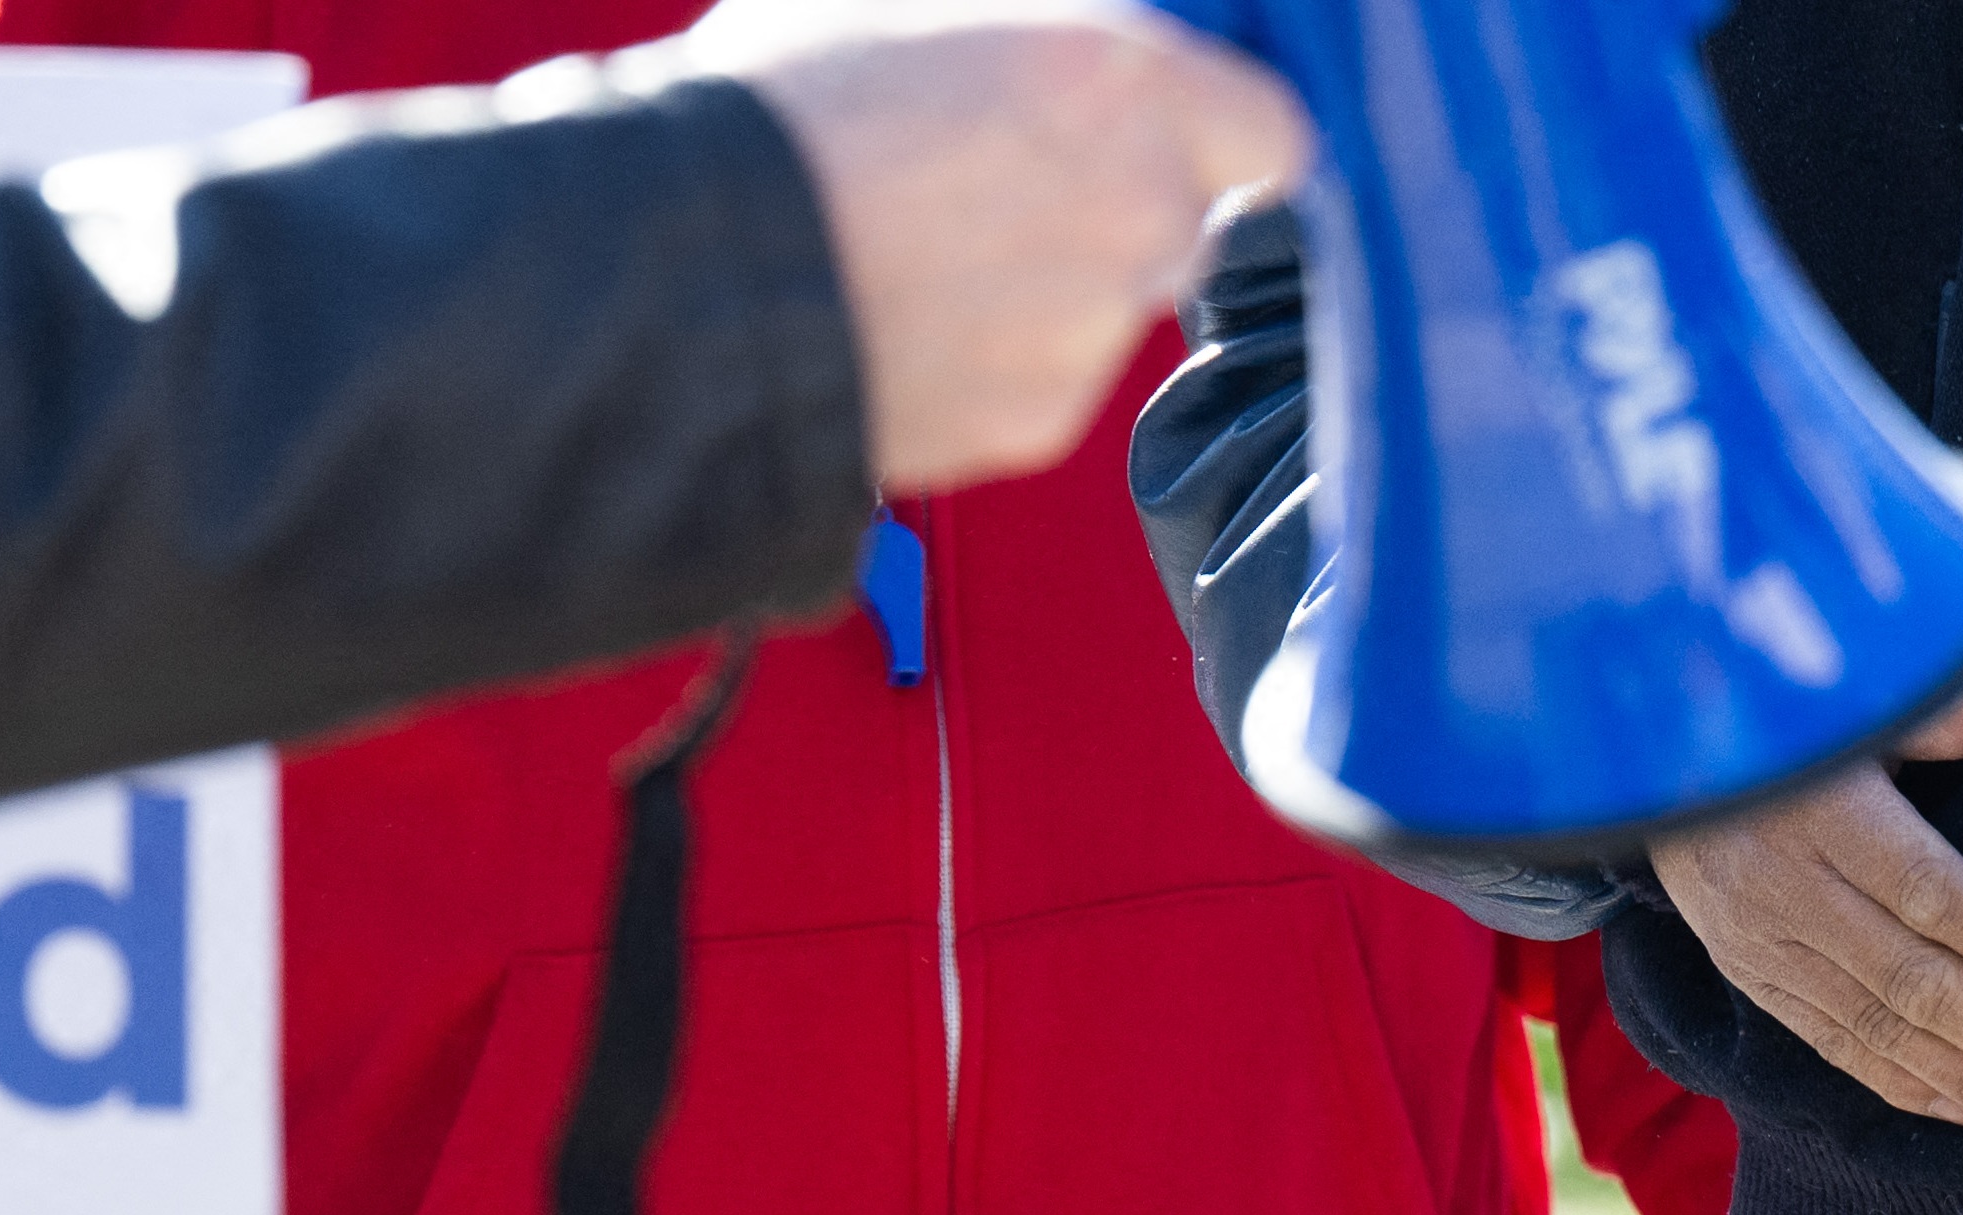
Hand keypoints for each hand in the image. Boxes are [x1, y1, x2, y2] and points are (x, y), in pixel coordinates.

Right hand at [675, 3, 1309, 493]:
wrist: (691, 271)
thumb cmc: (789, 103)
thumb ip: (1028, 14)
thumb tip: (1049, 21)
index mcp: (1130, 87)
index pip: (1271, 135)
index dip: (1216, 133)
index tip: (1156, 125)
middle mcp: (1143, 219)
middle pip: (1183, 223)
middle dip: (1115, 202)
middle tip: (996, 171)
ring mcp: (1094, 335)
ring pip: (1107, 306)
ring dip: (1047, 278)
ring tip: (921, 238)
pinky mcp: (1035, 426)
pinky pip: (1041, 380)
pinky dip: (990, 354)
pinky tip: (899, 308)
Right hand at [1650, 677, 1962, 1143]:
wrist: (1648, 764)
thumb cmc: (1780, 727)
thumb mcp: (1845, 706)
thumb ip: (1929, 716)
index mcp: (1821, 810)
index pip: (1928, 892)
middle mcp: (1788, 888)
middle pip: (1914, 982)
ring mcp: (1765, 944)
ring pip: (1879, 1029)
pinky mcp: (1751, 979)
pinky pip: (1836, 1045)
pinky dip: (1905, 1084)